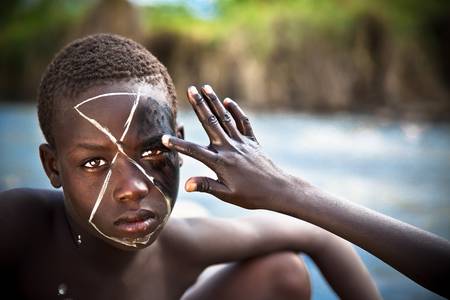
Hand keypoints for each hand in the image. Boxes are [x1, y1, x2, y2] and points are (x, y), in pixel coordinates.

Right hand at [162, 85, 297, 209]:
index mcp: (221, 163)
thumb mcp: (227, 195)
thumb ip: (206, 186)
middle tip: (190, 89)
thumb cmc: (251, 196)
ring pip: (225, 118)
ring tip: (205, 87)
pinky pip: (243, 123)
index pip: (195, 151)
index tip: (164, 139)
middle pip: (211, 123)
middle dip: (199, 105)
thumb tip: (186, 184)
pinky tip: (228, 101)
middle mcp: (230, 148)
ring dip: (215, 102)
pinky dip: (236, 111)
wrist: (277, 190)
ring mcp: (242, 143)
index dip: (179, 145)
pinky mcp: (252, 142)